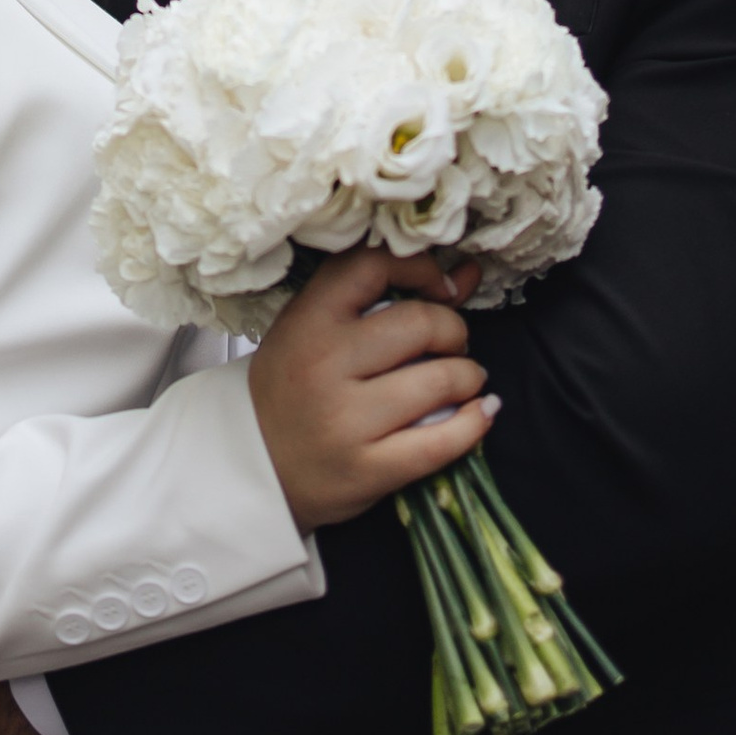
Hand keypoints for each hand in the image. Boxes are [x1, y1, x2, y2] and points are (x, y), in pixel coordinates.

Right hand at [248, 248, 493, 533]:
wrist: (255, 464)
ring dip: (468, 376)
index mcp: (309, 320)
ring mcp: (346, 421)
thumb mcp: (320, 330)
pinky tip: (481, 412)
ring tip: (464, 379)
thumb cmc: (292, 387)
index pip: (373, 265)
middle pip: (420, 324)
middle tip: (452, 342)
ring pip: (439, 382)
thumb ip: (387, 297)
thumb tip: (467, 274)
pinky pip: (440, 443)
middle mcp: (325, 365)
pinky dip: (474, 423)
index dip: (421, 269)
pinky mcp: (367, 469)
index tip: (440, 288)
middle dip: (454, 330)